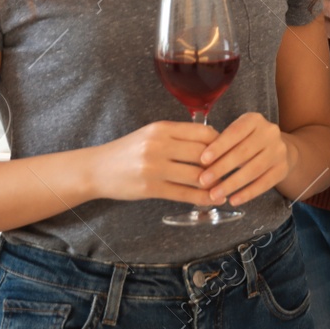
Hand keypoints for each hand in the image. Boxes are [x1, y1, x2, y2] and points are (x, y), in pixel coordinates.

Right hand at [92, 120, 219, 204]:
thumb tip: (213, 143)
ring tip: (226, 187)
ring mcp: (154, 167)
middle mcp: (159, 145)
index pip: (203, 133)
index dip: (221, 144)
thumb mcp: (151, 135)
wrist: (96, 169)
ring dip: (215, 184)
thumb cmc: (128, 151)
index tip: (228, 152)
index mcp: (162, 128)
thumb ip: (178, 137)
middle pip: (203, 154)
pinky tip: (212, 200)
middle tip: (233, 172)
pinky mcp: (150, 188)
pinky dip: (202, 198)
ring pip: (197, 175)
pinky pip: (184, 194)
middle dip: (222, 165)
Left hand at [197, 112, 289, 206]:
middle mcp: (270, 132)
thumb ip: (221, 143)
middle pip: (243, 152)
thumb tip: (201, 162)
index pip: (235, 132)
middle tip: (203, 181)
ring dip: (232, 184)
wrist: (280, 149)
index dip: (219, 146)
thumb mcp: (237, 134)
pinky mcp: (283, 168)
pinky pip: (264, 183)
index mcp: (254, 120)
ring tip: (214, 195)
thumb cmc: (248, 141)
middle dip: (221, 168)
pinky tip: (233, 200)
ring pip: (253, 170)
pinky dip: (248, 193)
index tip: (202, 160)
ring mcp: (279, 151)